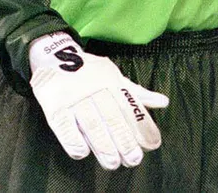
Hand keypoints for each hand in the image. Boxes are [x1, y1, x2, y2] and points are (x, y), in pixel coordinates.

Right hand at [29, 32, 168, 169]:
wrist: (55, 55)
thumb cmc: (90, 73)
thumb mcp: (114, 77)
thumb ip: (137, 94)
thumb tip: (163, 102)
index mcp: (112, 83)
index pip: (129, 106)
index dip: (141, 125)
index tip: (152, 144)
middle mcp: (95, 89)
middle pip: (112, 116)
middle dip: (124, 139)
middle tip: (134, 159)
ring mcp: (74, 97)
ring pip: (91, 122)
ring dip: (102, 144)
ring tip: (113, 162)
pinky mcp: (54, 104)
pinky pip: (64, 123)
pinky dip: (73, 139)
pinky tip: (82, 152)